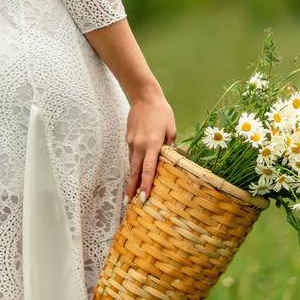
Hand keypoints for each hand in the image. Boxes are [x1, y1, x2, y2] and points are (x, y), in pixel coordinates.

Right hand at [124, 87, 176, 204]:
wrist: (144, 96)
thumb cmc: (162, 112)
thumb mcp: (171, 129)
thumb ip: (170, 146)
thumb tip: (169, 158)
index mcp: (153, 144)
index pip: (148, 169)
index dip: (146, 185)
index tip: (144, 197)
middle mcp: (140, 145)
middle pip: (135, 171)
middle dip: (133, 187)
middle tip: (130, 202)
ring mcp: (132, 142)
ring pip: (132, 163)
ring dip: (132, 178)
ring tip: (131, 192)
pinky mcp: (128, 138)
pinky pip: (131, 154)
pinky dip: (134, 164)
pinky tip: (135, 171)